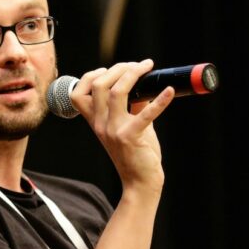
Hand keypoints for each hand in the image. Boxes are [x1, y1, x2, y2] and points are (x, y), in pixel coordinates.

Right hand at [70, 60, 173, 191]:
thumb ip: (132, 106)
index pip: (78, 93)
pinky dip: (160, 101)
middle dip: (118, 68)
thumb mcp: (128, 126)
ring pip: (116, 93)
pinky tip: (170, 91)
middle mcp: (100, 124)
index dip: (91, 76)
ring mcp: (113, 130)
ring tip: (147, 67)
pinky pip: (145, 114)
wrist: (139, 182)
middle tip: (138, 65)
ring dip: (132, 74)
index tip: (111, 69)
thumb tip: (143, 84)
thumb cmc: (135, 154)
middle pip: (99, 85)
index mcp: (95, 121)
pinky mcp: (131, 137)